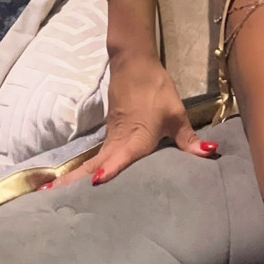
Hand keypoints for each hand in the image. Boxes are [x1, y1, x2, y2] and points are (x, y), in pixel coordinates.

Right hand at [38, 52, 217, 190]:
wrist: (134, 64)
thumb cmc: (156, 90)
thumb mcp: (176, 113)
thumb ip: (189, 139)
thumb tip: (210, 153)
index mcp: (135, 138)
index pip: (121, 157)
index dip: (111, 169)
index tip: (97, 182)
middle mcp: (118, 141)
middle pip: (94, 164)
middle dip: (75, 182)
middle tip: (53, 199)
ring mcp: (111, 137)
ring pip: (91, 161)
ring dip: (74, 176)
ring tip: (53, 193)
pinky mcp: (110, 134)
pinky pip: (96, 156)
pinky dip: (84, 169)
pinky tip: (80, 181)